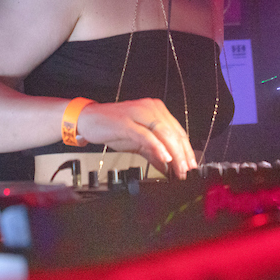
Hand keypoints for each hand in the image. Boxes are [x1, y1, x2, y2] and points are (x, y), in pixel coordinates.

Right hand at [75, 99, 197, 178]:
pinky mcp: (127, 122)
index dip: (187, 150)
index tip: (191, 165)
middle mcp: (150, 108)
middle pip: (174, 133)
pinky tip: (165, 159)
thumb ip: (153, 153)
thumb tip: (168, 167)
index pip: (178, 131)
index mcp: (156, 109)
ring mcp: (138, 113)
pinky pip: (146, 136)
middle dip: (183, 155)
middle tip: (187, 172)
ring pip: (164, 134)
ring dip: (174, 154)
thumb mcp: (138, 142)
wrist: (88, 120)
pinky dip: (158, 148)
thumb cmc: (113, 127)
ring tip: (179, 169)